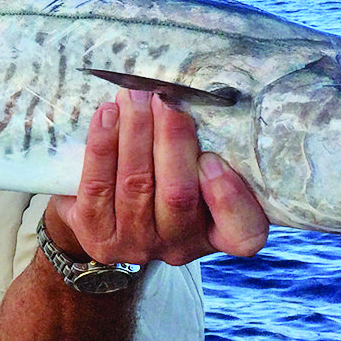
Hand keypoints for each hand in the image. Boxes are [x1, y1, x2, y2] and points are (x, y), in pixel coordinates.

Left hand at [48, 89, 268, 266]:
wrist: (101, 213)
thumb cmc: (161, 177)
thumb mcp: (192, 169)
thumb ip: (203, 146)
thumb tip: (193, 96)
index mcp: (217, 233)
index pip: (243, 234)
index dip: (230, 199)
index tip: (213, 160)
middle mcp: (180, 245)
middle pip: (179, 196)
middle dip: (172, 140)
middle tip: (164, 98)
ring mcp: (136, 244)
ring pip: (136, 185)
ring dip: (134, 132)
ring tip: (132, 96)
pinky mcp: (97, 236)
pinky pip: (97, 186)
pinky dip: (103, 146)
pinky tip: (107, 115)